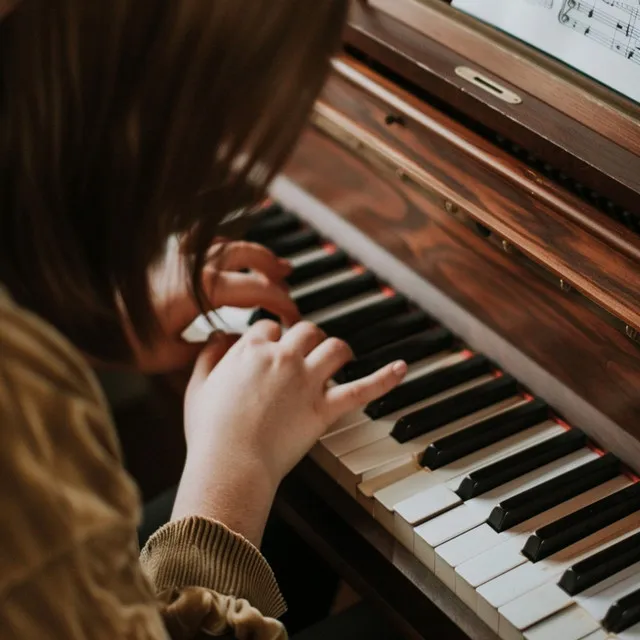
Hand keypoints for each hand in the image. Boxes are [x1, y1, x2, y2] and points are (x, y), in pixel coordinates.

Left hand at [124, 239, 299, 372]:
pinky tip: (231, 252)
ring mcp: (180, 255)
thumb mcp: (171, 355)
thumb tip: (229, 348)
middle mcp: (194, 265)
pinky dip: (226, 244)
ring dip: (254, 253)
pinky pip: (206, 240)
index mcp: (201, 289)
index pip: (255, 288)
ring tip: (270, 263)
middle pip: (248, 255)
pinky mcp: (168, 255)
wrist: (87, 319)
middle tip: (288, 281)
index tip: (292, 314)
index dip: (280, 301)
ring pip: (230, 243)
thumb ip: (207, 351)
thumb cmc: (125, 339)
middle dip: (273, 268)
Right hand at [172, 320, 406, 544]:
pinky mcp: (324, 408)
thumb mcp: (197, 386)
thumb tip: (221, 336)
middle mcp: (283, 357)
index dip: (272, 336)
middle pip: (305, 329)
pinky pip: (362, 389)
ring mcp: (307, 380)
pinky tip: (402, 368)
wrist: (229, 463)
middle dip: (306, 336)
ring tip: (339, 356)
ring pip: (334, 347)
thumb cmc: (210, 431)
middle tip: (305, 350)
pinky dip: (385, 378)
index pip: (269, 327)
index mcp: (252, 349)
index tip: (271, 347)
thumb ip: (209, 355)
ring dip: (338, 349)